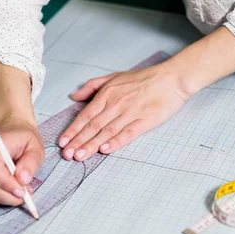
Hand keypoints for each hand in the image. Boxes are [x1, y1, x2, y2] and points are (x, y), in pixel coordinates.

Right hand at [0, 117, 43, 205]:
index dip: (6, 183)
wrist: (13, 129)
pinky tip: (13, 190)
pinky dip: (1, 196)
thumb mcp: (35, 147)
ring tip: (22, 191)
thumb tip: (22, 180)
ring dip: (6, 197)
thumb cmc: (24, 138)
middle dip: (8, 195)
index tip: (22, 191)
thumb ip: (31, 162)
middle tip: (26, 195)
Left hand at [58, 61, 189, 159]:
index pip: (85, 115)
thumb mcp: (114, 76)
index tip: (63, 142)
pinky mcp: (145, 121)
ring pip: (107, 132)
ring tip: (80, 156)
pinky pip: (128, 133)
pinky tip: (105, 150)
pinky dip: (116, 142)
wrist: (171, 79)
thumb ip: (92, 86)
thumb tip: (74, 96)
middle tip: (67, 155)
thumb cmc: (143, 79)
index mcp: (107, 94)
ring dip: (92, 145)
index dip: (73, 130)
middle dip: (78, 142)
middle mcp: (116, 104)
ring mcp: (131, 113)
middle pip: (93, 126)